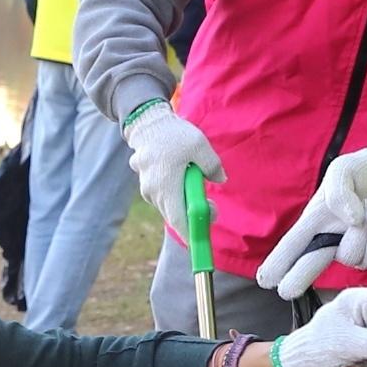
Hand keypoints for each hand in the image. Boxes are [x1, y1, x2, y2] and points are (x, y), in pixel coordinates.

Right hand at [119, 100, 223, 241]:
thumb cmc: (174, 135)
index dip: (191, 234)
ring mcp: (147, 190)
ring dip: (184, 203)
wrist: (147, 123)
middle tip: (211, 206)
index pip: (179, 221)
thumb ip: (212, 166)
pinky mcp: (146, 184)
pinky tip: (181, 177)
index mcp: (167, 187)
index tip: (202, 243)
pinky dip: (175, 194)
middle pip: (175, 216)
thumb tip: (220, 180)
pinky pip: (163, 197)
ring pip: (169, 206)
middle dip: (193, 216)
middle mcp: (154, 193)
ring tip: (196, 184)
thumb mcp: (200, 146)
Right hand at [257, 147, 366, 297]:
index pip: (292, 245)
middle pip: (310, 265)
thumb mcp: (342, 169)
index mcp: (314, 221)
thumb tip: (350, 220)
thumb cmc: (364, 170)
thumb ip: (338, 192)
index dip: (278, 262)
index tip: (266, 279)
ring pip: (351, 257)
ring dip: (364, 231)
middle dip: (298, 277)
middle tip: (286, 291)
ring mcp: (353, 249)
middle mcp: (330, 240)